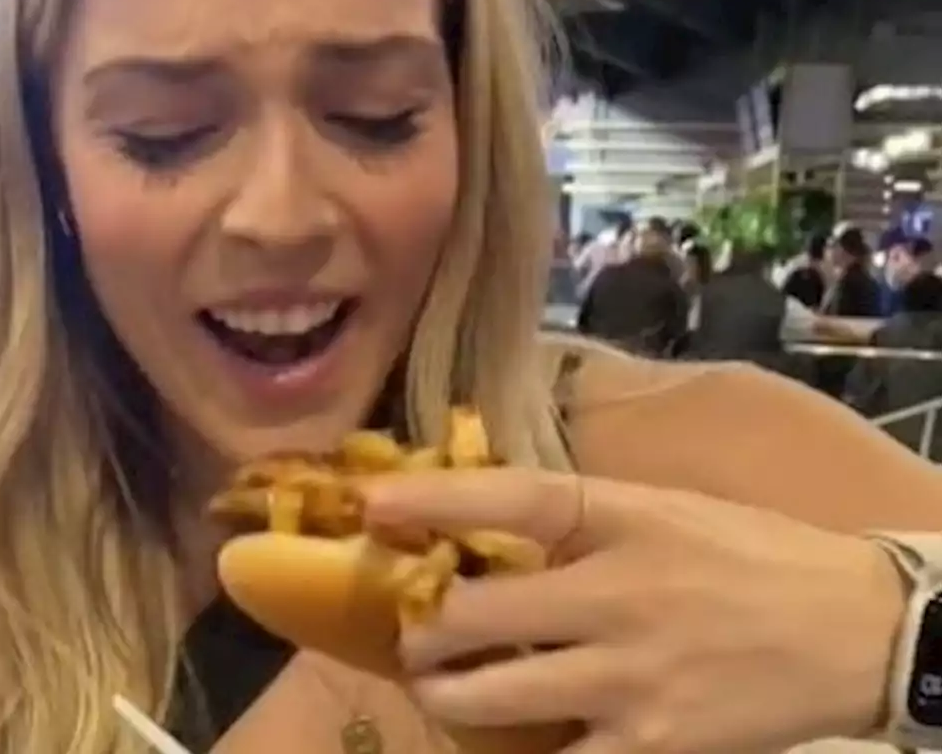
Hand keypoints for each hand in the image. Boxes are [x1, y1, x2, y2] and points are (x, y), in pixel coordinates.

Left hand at [363, 469, 907, 753]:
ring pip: (494, 696)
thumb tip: (477, 525)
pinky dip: (518, 749)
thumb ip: (576, 521)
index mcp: (625, 520)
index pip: (515, 498)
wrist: (856, 629)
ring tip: (443, 686)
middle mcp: (621, 597)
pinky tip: (513, 734)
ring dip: (447, 694)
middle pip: (479, 612)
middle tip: (415, 628)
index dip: (435, 501)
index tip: (372, 506)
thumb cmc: (747, 556)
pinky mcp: (655, 749)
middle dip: (424, 627)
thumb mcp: (661, 511)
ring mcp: (634, 681)